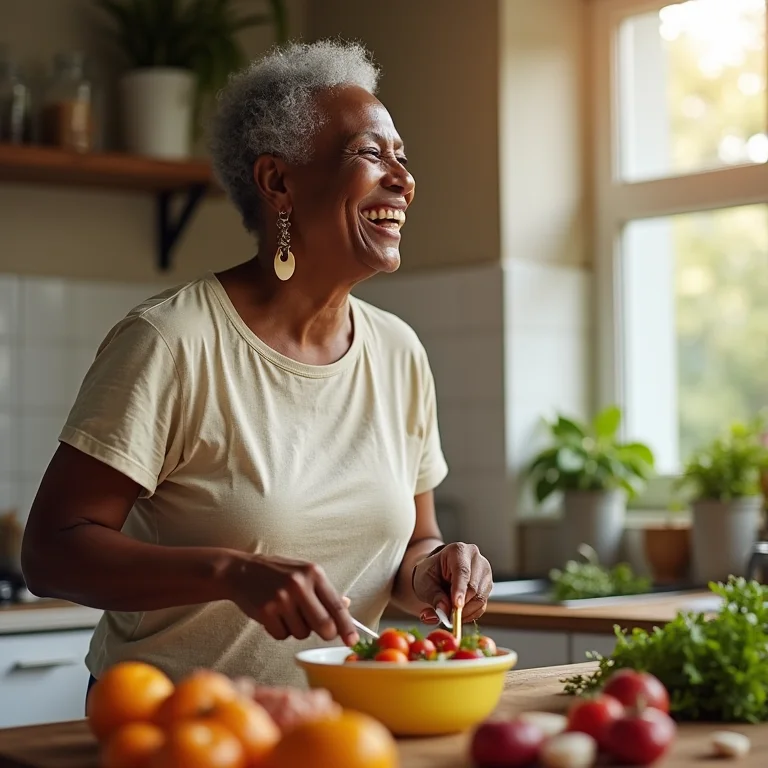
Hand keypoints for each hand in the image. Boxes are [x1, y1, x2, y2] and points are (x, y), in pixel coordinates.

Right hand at [225, 553, 357, 644]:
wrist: (240, 571)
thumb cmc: (276, 573)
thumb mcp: (303, 572)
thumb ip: (323, 590)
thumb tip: (346, 605)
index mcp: (313, 573)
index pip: (336, 605)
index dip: (347, 626)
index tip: (353, 641)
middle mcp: (299, 584)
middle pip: (324, 625)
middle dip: (326, 633)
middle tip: (319, 629)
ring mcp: (281, 598)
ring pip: (302, 633)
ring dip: (297, 629)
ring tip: (286, 611)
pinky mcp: (266, 611)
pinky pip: (282, 636)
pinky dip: (280, 631)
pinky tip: (273, 615)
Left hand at [412, 542, 492, 624]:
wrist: (438, 572)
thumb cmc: (431, 573)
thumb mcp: (424, 582)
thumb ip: (433, 596)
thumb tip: (444, 610)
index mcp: (458, 550)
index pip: (462, 571)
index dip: (460, 590)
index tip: (456, 605)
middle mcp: (475, 558)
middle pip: (473, 587)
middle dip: (460, 605)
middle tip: (447, 616)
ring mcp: (485, 572)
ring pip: (480, 598)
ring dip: (465, 611)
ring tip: (450, 612)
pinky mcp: (488, 585)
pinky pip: (482, 605)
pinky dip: (470, 613)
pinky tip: (459, 611)